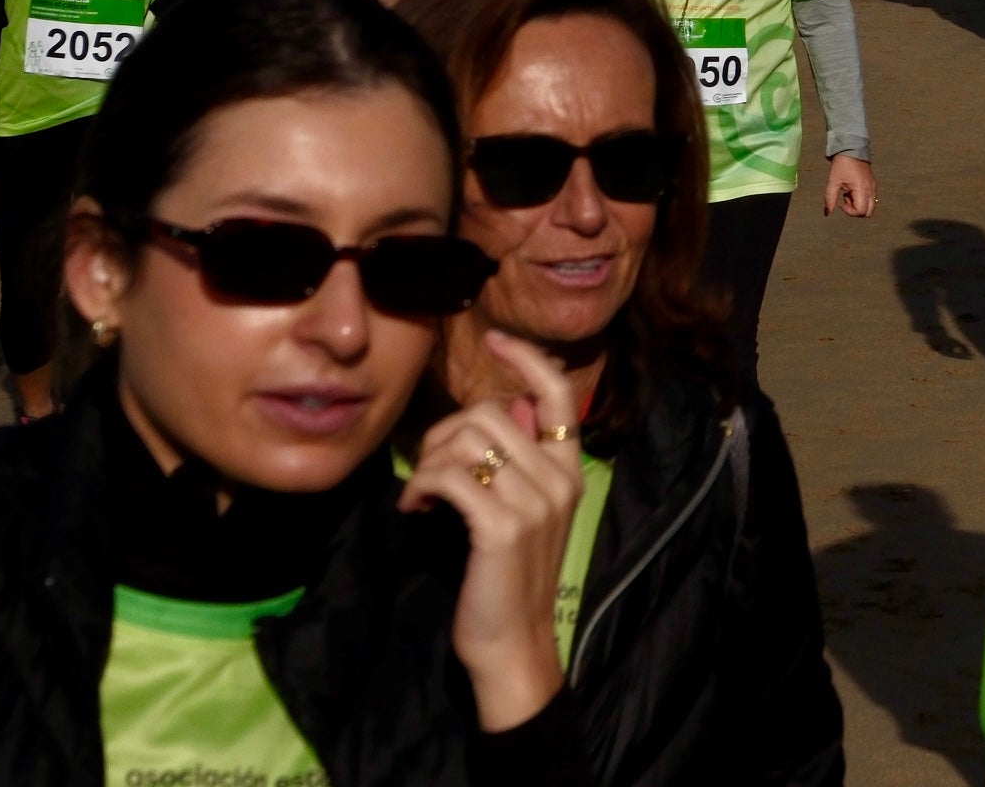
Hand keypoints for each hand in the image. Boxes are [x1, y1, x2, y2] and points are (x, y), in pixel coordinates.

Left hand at [399, 330, 583, 730]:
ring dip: (428, 462)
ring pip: (468, 440)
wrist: (513, 644)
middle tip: (426, 471)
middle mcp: (559, 479)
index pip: (558, 393)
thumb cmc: (509, 578)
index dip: (526, 358)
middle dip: (443, 433)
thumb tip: (508, 407)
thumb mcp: (525, 512)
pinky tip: (414, 510)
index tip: (495, 339)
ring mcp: (534, 503)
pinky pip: (449, 476)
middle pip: (490, 412)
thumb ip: (520, 461)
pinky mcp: (501, 528)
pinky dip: (420, 486)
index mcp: (569, 471)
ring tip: (420, 495)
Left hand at [823, 154, 875, 218]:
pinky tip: (852, 190)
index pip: (861, 211)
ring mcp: (873, 187)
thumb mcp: (833, 181)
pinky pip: (870, 198)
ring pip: (870, 206)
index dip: (850, 212)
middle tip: (846, 201)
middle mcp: (871, 189)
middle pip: (869, 212)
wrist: (852, 148)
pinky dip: (861, 199)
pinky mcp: (872, 184)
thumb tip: (827, 213)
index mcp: (862, 189)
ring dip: (858, 205)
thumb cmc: (842, 164)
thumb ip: (830, 199)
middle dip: (856, 211)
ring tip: (848, 194)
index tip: (841, 203)